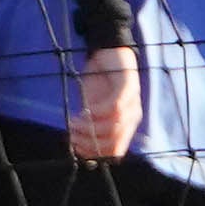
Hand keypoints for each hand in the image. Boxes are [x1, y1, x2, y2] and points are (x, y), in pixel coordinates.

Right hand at [68, 48, 141, 165]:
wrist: (108, 52)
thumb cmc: (99, 82)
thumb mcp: (92, 106)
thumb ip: (91, 124)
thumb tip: (78, 146)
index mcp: (126, 125)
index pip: (115, 151)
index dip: (95, 153)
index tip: (75, 147)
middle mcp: (132, 117)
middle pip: (113, 142)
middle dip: (90, 142)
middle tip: (72, 135)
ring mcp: (132, 103)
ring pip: (113, 127)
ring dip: (89, 128)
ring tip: (73, 122)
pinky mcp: (128, 87)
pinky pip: (113, 107)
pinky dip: (96, 112)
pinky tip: (84, 109)